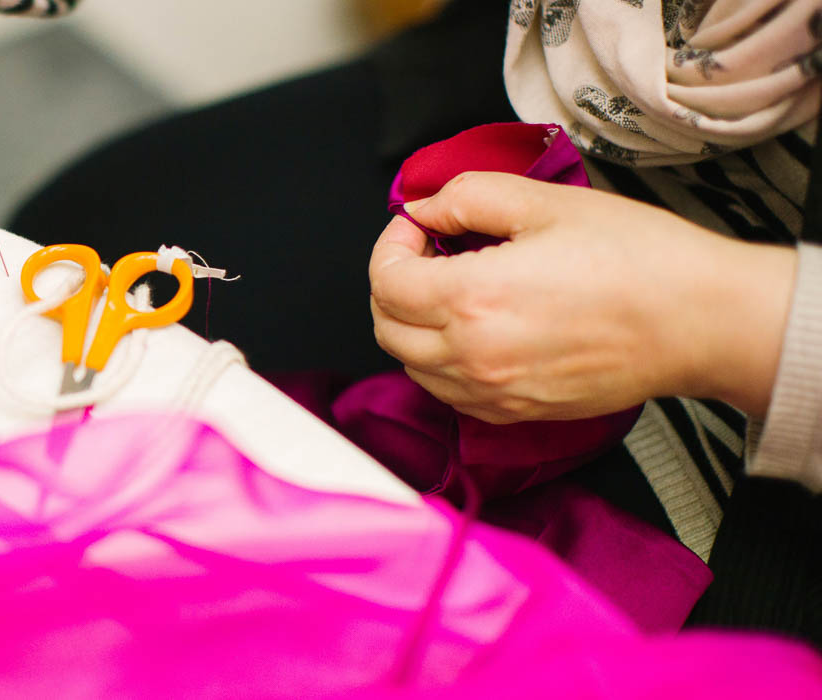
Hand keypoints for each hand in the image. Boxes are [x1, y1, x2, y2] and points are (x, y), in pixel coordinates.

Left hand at [368, 171, 795, 422]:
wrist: (701, 321)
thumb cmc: (639, 259)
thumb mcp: (546, 202)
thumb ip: (468, 198)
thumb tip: (424, 208)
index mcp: (472, 299)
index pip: (385, 279)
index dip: (392, 242)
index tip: (418, 225)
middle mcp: (473, 356)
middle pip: (386, 326)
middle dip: (394, 282)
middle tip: (428, 252)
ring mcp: (493, 392)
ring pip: (411, 364)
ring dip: (413, 324)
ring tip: (453, 287)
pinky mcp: (516, 412)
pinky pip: (449, 392)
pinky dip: (441, 361)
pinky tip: (475, 329)